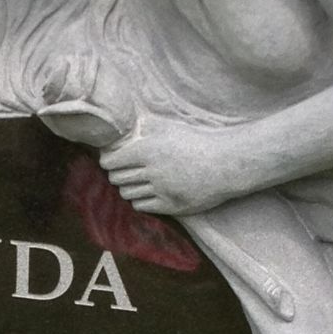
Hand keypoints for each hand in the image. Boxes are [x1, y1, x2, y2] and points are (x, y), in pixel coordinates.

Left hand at [100, 118, 245, 219]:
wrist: (225, 164)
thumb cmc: (198, 142)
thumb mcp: (171, 128)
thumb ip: (146, 127)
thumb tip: (126, 128)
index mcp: (149, 150)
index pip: (111, 161)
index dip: (107, 161)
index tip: (110, 160)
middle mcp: (151, 171)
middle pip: (117, 179)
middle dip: (116, 174)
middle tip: (122, 170)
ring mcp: (160, 190)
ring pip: (127, 194)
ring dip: (128, 187)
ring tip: (136, 181)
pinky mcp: (170, 205)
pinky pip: (141, 206)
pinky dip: (139, 200)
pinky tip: (147, 192)